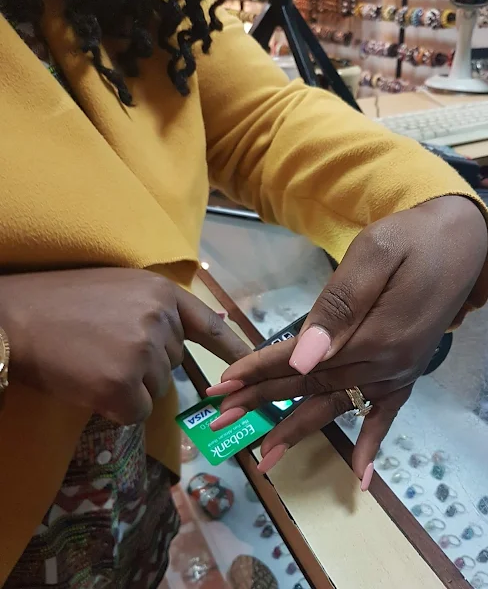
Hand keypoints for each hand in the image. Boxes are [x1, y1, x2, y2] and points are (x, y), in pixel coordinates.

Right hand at [0, 268, 249, 423]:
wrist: (11, 318)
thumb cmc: (60, 302)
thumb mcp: (119, 288)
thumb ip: (158, 308)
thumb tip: (202, 331)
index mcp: (161, 292)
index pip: (209, 326)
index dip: (232, 349)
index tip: (252, 366)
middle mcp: (159, 319)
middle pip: (173, 365)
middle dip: (145, 367)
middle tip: (104, 351)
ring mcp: (143, 352)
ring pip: (156, 390)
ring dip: (129, 388)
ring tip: (92, 363)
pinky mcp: (123, 385)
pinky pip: (137, 412)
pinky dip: (116, 408)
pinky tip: (89, 386)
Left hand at [207, 196, 487, 487]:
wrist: (462, 239)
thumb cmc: (413, 238)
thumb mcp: (375, 254)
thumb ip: (340, 306)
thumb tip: (304, 357)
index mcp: (373, 335)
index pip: (302, 360)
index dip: (259, 371)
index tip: (221, 386)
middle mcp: (386, 363)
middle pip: (312, 386)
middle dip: (263, 401)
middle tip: (220, 419)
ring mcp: (399, 371)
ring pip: (338, 404)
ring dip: (299, 429)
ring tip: (266, 456)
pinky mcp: (408, 371)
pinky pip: (387, 413)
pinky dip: (373, 444)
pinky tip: (360, 476)